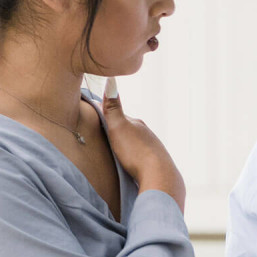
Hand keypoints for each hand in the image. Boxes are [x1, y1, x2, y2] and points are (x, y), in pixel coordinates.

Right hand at [98, 77, 185, 206]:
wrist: (158, 176)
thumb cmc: (135, 152)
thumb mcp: (118, 127)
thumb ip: (112, 107)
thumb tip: (111, 81)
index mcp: (137, 124)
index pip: (119, 117)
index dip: (107, 118)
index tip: (97, 119)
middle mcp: (147, 134)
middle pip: (129, 131)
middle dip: (118, 133)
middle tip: (105, 138)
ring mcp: (153, 149)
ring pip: (137, 144)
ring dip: (128, 147)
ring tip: (118, 154)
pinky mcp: (156, 164)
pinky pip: (142, 158)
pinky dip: (135, 159)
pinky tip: (131, 165)